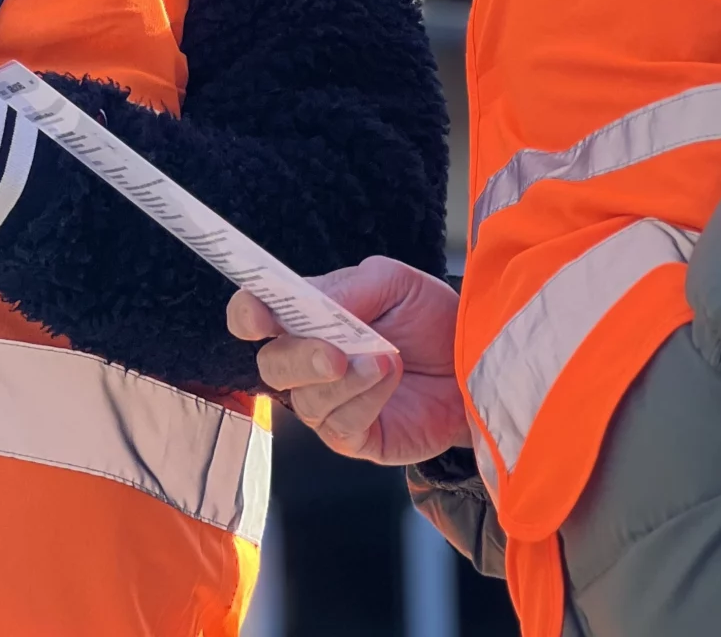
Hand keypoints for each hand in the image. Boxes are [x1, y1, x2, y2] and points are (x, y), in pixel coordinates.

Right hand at [228, 256, 468, 464]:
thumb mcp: (394, 283)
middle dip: (299, 359)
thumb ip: (349, 287)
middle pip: (272, 365)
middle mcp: (307, 362)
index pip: (253, 315)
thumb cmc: (428, 317)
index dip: (246, 314)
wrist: (473, 359)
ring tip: (385, 361)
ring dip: (345, 381)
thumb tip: (313, 301)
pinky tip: (389, 379)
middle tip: (334, 354)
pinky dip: (365, 401)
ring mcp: (328, 404)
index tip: (259, 317)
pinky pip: (341, 426)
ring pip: (306, 401)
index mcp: (304, 317)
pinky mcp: (355, 438)